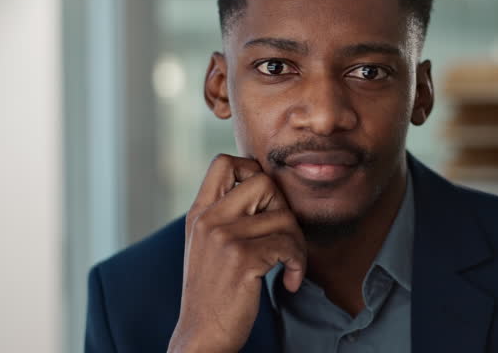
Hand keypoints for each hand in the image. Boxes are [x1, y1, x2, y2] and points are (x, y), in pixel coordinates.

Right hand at [167, 154, 306, 352]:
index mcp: (199, 213)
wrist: (201, 337)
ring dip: (297, 245)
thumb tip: (265, 187)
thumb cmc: (213, 294)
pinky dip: (298, 265)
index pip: (224, 162)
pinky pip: (288, 245)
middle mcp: (208, 219)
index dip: (253, 171)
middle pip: (264, 181)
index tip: (265, 203)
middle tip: (283, 238)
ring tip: (289, 266)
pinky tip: (290, 282)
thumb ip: (225, 216)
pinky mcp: (242, 258)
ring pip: (283, 216)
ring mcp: (223, 237)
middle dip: (284, 208)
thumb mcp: (207, 246)